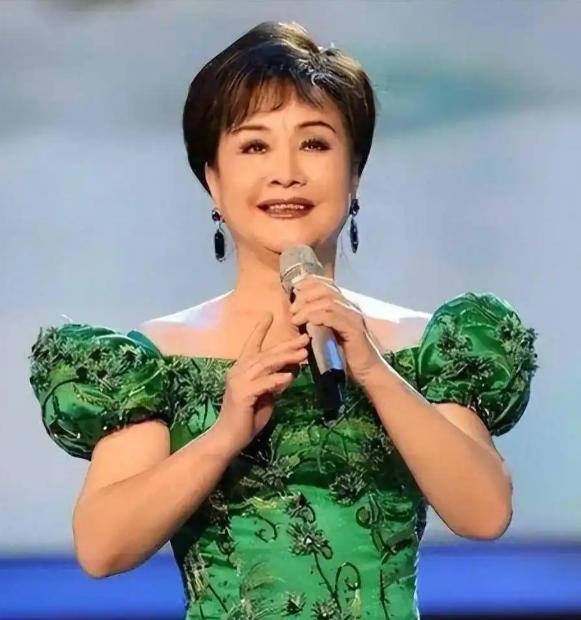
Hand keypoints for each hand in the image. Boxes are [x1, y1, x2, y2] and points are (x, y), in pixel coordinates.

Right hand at [214, 312, 309, 454]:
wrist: (229, 438)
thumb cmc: (247, 417)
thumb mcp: (266, 396)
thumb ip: (275, 382)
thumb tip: (291, 370)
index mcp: (242, 369)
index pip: (252, 345)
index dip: (260, 329)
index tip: (269, 314)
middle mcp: (238, 371)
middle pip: (265, 354)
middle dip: (286, 346)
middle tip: (305, 338)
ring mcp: (238, 382)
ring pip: (265, 365)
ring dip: (285, 359)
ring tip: (304, 355)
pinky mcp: (242, 395)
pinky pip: (262, 384)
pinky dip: (276, 379)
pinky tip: (289, 377)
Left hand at [289, 275, 385, 385]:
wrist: (367, 371)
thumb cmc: (346, 355)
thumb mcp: (328, 334)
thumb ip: (317, 322)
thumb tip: (296, 314)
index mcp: (345, 306)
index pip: (327, 284)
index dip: (309, 283)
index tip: (294, 291)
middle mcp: (351, 307)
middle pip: (325, 290)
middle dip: (305, 296)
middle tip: (292, 309)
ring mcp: (353, 317)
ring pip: (328, 302)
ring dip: (307, 308)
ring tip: (295, 318)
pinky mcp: (353, 330)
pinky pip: (333, 317)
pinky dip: (317, 317)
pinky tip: (307, 323)